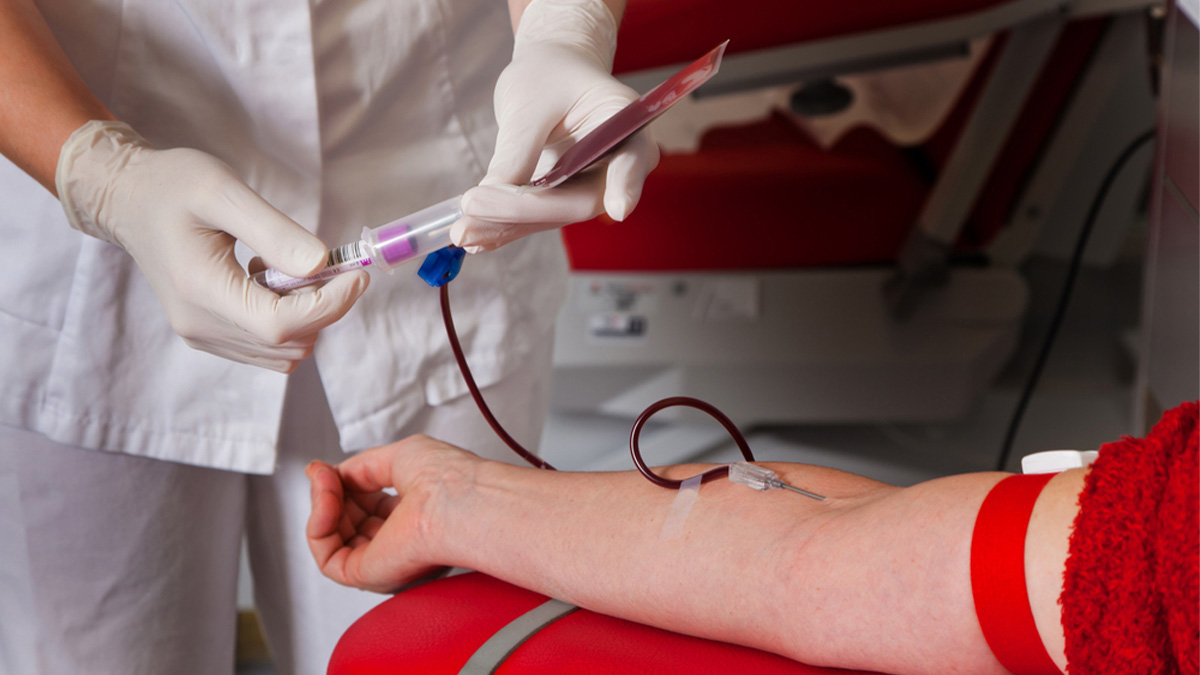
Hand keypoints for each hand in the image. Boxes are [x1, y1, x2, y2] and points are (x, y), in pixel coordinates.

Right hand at [56, 120, 368, 371]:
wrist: (129, 200)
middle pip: (288, 343)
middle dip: (324, 307)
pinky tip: (272, 284)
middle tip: (332, 265)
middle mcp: (201, 326)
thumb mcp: (223, 192)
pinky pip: (268, 349)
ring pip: (284, 353)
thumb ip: (274, 232)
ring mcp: (204, 336)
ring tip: (291, 270)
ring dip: (308, 316)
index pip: (282, 325)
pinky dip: (289, 322)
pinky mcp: (210, 336)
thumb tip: (322, 265)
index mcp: (202, 291)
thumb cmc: (173, 186)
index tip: (356, 274)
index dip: (330, 305)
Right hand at [306, 435, 482, 592]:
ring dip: (322, 505)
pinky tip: (325, 503)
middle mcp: (402, 542)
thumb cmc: (448, 479)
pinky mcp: (368, 576)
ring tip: (325, 483)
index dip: (345, 485)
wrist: (456, 502)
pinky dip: (318, 526)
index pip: (369, 505)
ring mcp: (385, 560)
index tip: (327, 469)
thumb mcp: (399, 457)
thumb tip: (330, 473)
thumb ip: (361, 468)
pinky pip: (326, 557)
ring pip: (333, 538)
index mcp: (417, 517)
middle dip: (330, 493)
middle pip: (348, 522)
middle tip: (325, 474)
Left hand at [451, 0, 658, 251]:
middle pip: (580, 200)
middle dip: (525, 210)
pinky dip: (503, 227)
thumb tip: (491, 196)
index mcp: (625, 122)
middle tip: (473, 207)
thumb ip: (517, 150)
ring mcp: (591, 187)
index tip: (618, 207)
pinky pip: (536, 218)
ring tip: (461, 230)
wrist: (548, 76)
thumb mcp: (529, 102)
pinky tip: (473, 237)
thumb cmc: (546, 75)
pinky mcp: (563, 199)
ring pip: (552, 217)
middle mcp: (616, 164)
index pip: (631, 160)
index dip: (625, 184)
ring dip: (505, 225)